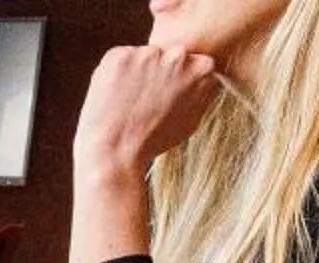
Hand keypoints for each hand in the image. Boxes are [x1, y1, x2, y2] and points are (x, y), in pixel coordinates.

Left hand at [74, 43, 221, 181]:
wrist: (116, 153)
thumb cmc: (153, 142)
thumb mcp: (191, 119)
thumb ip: (201, 91)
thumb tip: (205, 78)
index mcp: (202, 67)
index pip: (190, 62)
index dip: (175, 81)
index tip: (165, 97)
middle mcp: (178, 54)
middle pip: (167, 55)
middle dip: (157, 72)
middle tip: (144, 101)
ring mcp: (148, 53)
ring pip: (142, 56)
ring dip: (136, 72)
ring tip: (128, 102)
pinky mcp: (119, 56)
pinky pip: (118, 59)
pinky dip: (114, 74)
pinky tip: (113, 97)